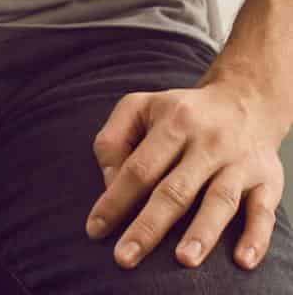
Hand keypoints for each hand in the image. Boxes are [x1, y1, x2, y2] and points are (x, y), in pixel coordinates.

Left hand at [88, 76, 285, 270]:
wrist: (246, 101)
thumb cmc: (181, 113)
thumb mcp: (140, 106)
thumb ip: (114, 140)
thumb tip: (110, 185)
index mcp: (173, 123)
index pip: (139, 168)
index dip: (115, 199)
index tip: (95, 230)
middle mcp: (207, 142)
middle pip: (175, 190)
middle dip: (149, 226)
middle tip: (125, 258)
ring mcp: (239, 163)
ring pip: (219, 200)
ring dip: (202, 232)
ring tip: (183, 260)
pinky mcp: (267, 181)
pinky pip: (263, 212)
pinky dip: (255, 237)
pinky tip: (242, 260)